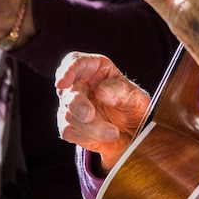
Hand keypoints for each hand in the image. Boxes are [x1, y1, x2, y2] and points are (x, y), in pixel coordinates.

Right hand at [55, 52, 150, 170]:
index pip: (75, 62)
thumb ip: (120, 91)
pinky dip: (86, 136)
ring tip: (114, 132)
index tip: (63, 82)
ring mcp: (73, 106)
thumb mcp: (135, 97)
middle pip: (66, 91)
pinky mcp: (71, 126)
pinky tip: (103, 137)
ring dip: (90, 127)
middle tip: (90, 115)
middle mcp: (81, 85)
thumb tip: (101, 91)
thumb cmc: (134, 108)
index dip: (67, 70)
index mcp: (96, 69)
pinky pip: (68, 131)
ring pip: (68, 114)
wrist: (135, 135)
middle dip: (77, 105)